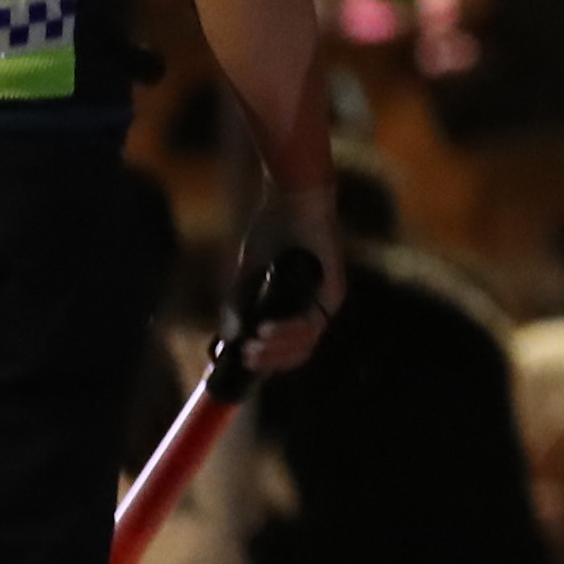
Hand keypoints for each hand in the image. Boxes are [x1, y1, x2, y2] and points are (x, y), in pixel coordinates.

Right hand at [242, 178, 344, 375]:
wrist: (291, 200)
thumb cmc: (272, 231)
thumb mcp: (249, 273)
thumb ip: (241, 304)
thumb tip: (230, 339)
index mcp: (300, 305)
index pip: (290, 348)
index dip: (268, 362)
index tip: (243, 363)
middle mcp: (318, 306)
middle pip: (300, 352)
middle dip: (270, 361)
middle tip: (245, 359)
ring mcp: (328, 298)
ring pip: (307, 341)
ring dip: (277, 350)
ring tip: (252, 348)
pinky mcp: (333, 288)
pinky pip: (313, 321)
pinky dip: (288, 330)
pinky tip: (266, 331)